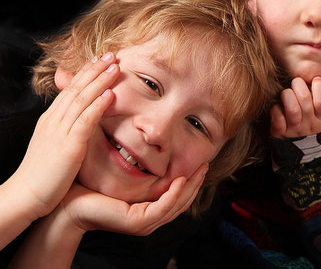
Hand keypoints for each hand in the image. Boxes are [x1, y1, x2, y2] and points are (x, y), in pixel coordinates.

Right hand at [11, 53, 119, 218]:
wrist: (25, 195)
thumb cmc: (44, 173)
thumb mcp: (54, 143)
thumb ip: (68, 128)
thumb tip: (84, 118)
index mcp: (51, 118)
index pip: (70, 89)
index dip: (86, 72)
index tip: (100, 59)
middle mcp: (54, 120)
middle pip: (76, 88)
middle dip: (95, 69)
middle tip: (111, 54)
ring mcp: (60, 131)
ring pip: (81, 99)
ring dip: (99, 81)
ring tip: (114, 66)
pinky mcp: (68, 146)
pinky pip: (85, 121)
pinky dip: (98, 105)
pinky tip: (110, 94)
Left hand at [59, 164, 208, 235]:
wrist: (69, 204)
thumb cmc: (92, 187)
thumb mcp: (123, 174)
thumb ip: (139, 166)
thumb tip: (149, 141)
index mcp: (147, 208)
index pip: (176, 197)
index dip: (191, 181)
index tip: (201, 162)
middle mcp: (149, 218)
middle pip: (182, 202)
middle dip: (196, 183)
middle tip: (207, 165)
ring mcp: (145, 223)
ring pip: (177, 205)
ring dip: (191, 188)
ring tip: (201, 169)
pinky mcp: (138, 222)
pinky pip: (162, 207)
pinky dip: (174, 195)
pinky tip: (181, 179)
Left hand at [270, 76, 320, 137]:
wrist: (297, 148)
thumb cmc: (306, 120)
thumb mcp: (316, 113)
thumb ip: (315, 97)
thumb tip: (313, 74)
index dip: (319, 88)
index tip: (315, 79)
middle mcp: (309, 125)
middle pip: (305, 101)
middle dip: (299, 86)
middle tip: (296, 81)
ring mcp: (294, 130)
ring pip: (292, 110)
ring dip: (287, 96)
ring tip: (286, 92)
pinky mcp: (280, 133)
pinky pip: (278, 118)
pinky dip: (276, 109)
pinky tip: (277, 106)